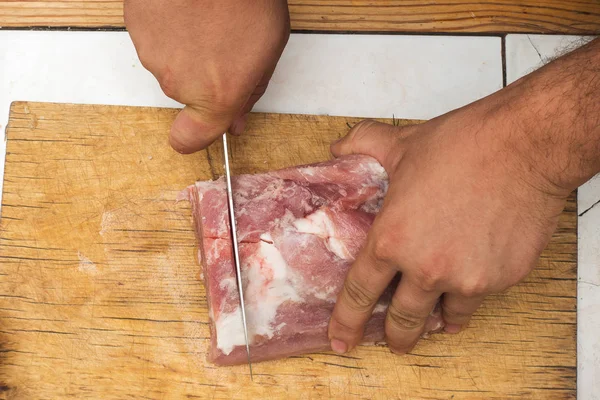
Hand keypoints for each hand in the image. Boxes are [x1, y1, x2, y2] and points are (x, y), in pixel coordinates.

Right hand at [124, 0, 289, 152]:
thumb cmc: (248, 0)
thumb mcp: (267, 54)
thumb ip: (248, 94)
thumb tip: (234, 122)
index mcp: (216, 96)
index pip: (189, 140)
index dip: (192, 137)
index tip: (196, 131)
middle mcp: (179, 83)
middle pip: (185, 94)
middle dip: (201, 77)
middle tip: (220, 46)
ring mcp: (152, 53)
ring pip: (168, 63)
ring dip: (184, 49)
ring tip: (205, 20)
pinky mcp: (136, 25)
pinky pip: (152, 37)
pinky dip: (167, 27)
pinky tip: (186, 10)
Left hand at [327, 95, 569, 354]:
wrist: (524, 146)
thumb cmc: (463, 145)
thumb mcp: (401, 144)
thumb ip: (364, 145)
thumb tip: (340, 146)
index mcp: (392, 240)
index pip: (359, 293)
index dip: (347, 321)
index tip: (341, 340)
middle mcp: (426, 268)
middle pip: (402, 321)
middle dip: (395, 337)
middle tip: (394, 341)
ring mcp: (466, 278)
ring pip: (444, 317)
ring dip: (436, 321)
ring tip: (434, 318)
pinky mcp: (502, 279)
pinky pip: (478, 298)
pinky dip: (469, 296)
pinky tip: (467, 285)